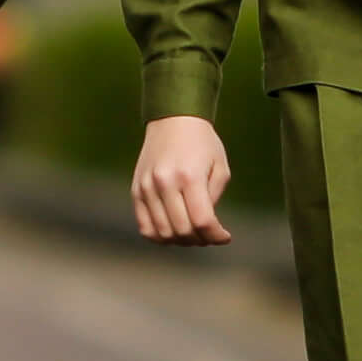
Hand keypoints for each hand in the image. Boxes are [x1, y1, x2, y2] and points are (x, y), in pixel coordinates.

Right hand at [130, 116, 234, 246]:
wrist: (173, 119)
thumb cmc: (202, 143)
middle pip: (182, 230)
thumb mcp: (220, 167)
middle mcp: (165, 182)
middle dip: (201, 240)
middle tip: (209, 235)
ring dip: (181, 241)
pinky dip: (160, 237)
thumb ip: (213, 199)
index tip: (225, 237)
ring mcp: (147, 187)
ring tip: (192, 233)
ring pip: (162, 233)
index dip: (216, 236)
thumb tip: (207, 229)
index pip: (202, 221)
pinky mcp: (136, 190)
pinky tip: (173, 231)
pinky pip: (144, 227)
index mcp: (190, 176)